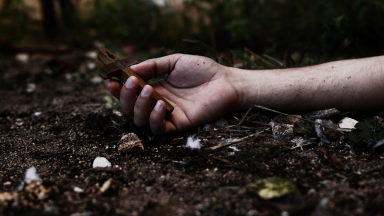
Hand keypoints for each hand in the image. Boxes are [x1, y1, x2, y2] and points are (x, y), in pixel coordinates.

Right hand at [108, 54, 241, 133]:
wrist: (225, 81)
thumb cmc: (202, 70)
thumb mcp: (174, 62)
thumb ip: (153, 66)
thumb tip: (129, 68)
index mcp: (155, 88)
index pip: (131, 93)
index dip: (118, 88)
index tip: (110, 79)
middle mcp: (157, 103)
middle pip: (131, 108)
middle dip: (126, 96)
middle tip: (131, 82)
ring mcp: (167, 115)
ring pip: (141, 120)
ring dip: (139, 106)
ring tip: (148, 89)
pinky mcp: (178, 124)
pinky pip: (159, 128)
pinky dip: (155, 118)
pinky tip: (160, 104)